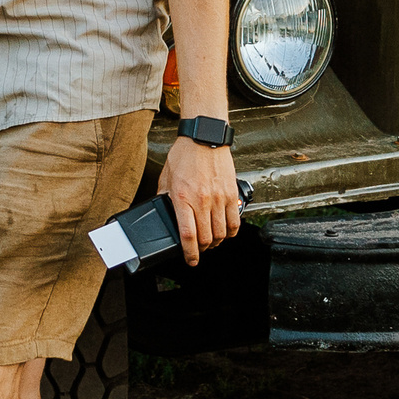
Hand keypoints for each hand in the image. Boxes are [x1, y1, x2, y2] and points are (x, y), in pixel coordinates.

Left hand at [157, 137, 240, 267]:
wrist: (204, 138)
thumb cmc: (184, 154)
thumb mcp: (166, 177)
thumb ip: (164, 197)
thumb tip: (163, 211)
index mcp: (182, 198)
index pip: (188, 236)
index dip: (190, 254)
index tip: (190, 260)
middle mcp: (202, 201)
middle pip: (206, 239)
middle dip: (202, 250)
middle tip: (199, 250)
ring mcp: (219, 198)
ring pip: (221, 233)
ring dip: (216, 242)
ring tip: (211, 241)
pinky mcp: (232, 194)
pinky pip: (235, 221)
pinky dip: (231, 232)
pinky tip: (225, 231)